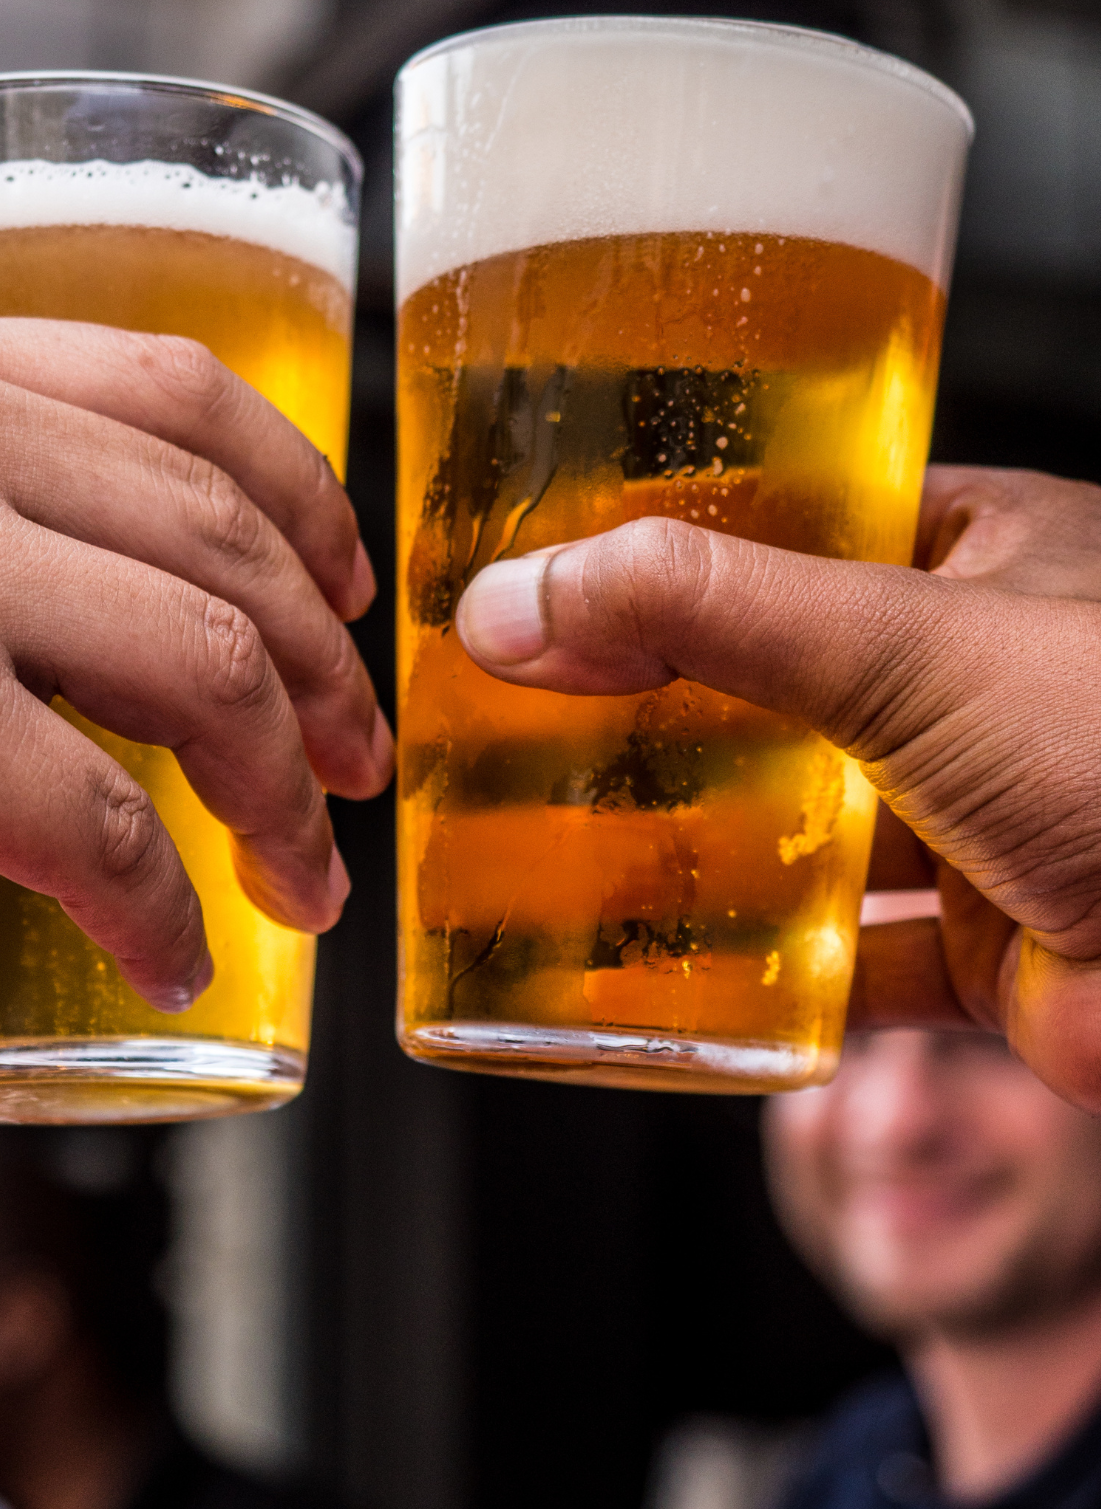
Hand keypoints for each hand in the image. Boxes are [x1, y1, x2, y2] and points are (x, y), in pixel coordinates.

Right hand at [0, 317, 391, 1013]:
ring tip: (305, 881)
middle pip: (223, 544)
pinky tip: (174, 959)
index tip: (347, 592)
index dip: (303, 498)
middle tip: (357, 766)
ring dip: (286, 797)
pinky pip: (104, 831)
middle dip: (325, 674)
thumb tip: (72, 620)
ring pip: (203, 677)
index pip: (180, 391)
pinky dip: (164, 912)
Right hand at [455, 466, 1100, 1108]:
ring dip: (701, 851)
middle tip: (533, 718)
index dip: (673, 552)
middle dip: (665, 715)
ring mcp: (981, 820)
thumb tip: (520, 602)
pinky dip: (765, 976)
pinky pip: (847, 960)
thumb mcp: (904, 643)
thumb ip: (705, 613)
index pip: (793, 532)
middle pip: (779, 690)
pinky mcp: (987, 950)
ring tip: (565, 845)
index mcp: (980, 561)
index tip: (554, 576)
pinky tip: (676, 976)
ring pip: (806, 831)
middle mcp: (978, 685)